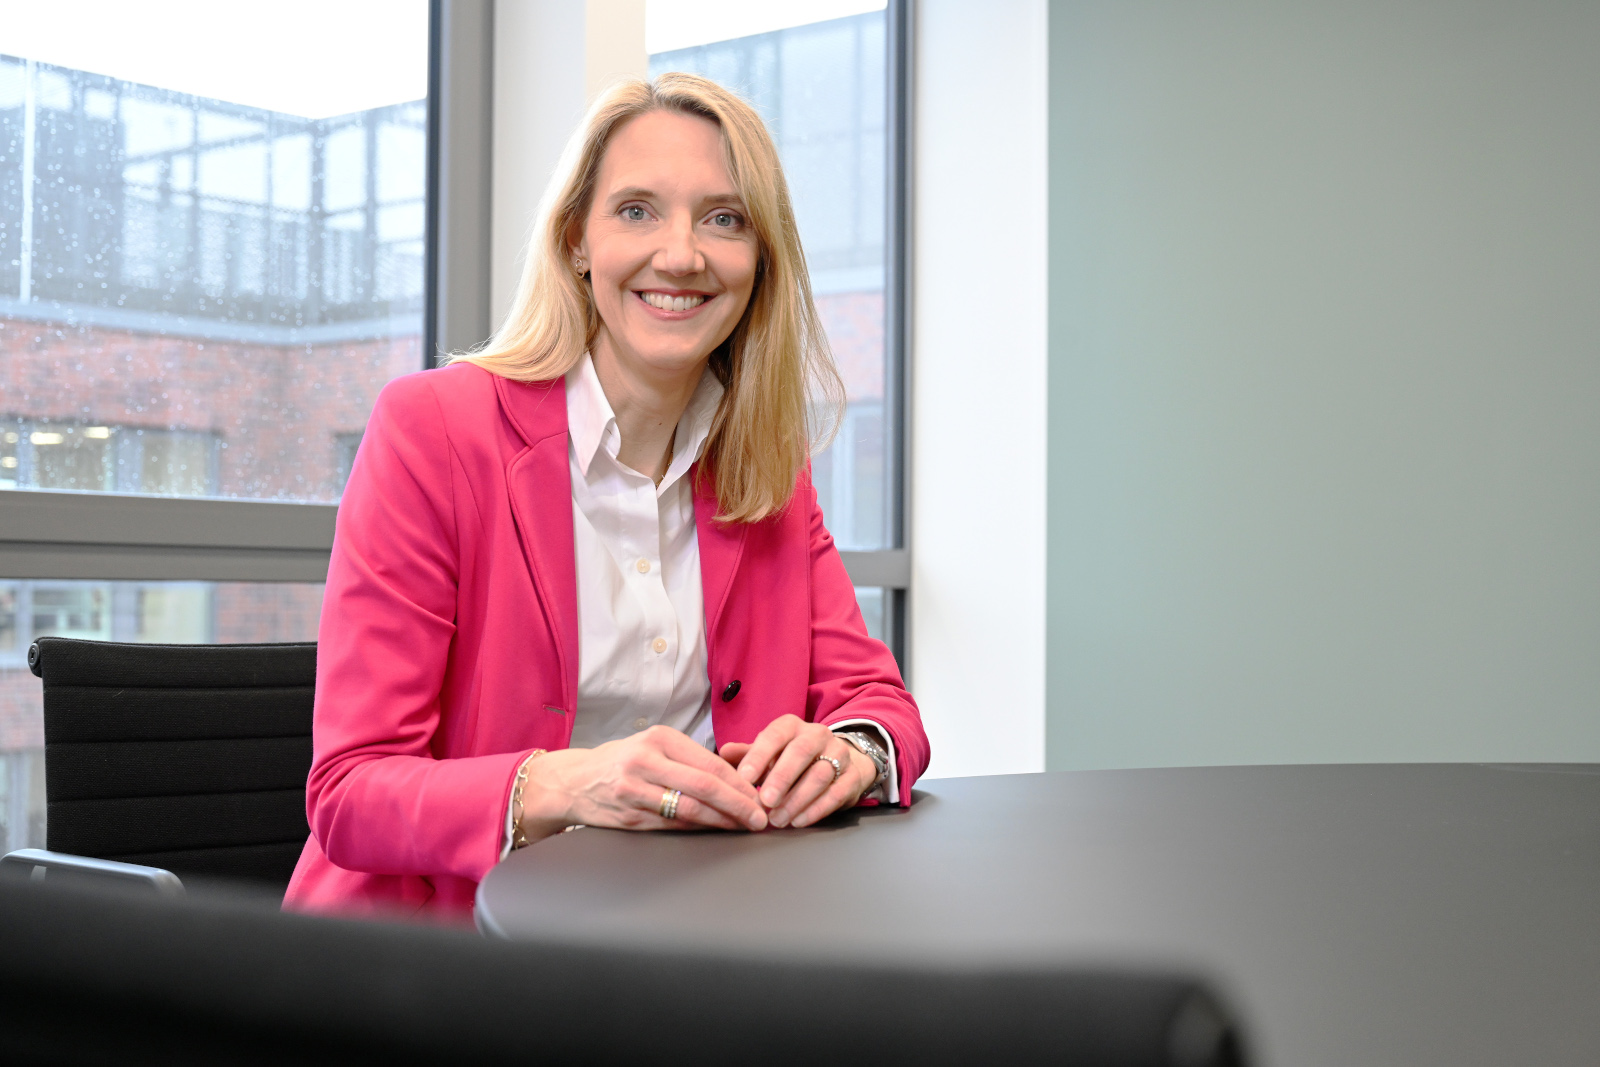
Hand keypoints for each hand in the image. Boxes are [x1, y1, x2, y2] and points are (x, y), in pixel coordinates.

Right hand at [519, 725, 766, 840]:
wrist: (573, 782)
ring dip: (721, 821)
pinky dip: (697, 829)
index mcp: (658, 738)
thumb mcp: (653, 745)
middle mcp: (645, 761)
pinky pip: (671, 825)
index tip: (759, 793)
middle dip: (737, 804)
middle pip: (703, 786)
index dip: (738, 782)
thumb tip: (737, 775)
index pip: (709, 762)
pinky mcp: (628, 816)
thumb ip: (689, 757)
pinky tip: (713, 830)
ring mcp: (634, 791)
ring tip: (742, 826)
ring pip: (688, 810)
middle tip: (759, 817)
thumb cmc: (621, 761)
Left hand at [719, 715, 875, 828]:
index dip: (759, 755)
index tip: (744, 778)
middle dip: (781, 779)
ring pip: (819, 775)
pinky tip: (799, 821)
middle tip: (764, 802)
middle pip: (801, 752)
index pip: (775, 735)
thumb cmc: (794, 759)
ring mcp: (839, 754)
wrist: (841, 761)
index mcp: (792, 727)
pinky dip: (816, 809)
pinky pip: (836, 793)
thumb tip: (723, 754)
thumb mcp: (771, 753)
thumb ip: (747, 754)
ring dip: (797, 800)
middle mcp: (817, 735)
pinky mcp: (852, 777)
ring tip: (778, 820)